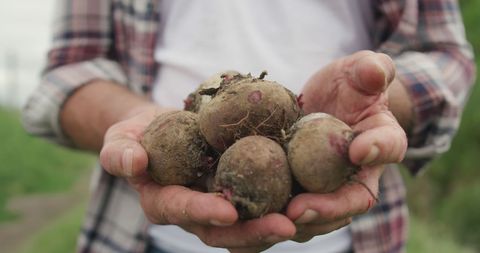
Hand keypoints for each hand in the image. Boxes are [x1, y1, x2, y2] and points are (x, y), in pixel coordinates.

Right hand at [99, 107, 295, 251]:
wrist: (164, 129)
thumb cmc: (140, 135)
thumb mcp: (120, 139)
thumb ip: (120, 152)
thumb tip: (134, 163)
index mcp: (166, 202)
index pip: (183, 210)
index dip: (204, 212)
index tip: (227, 210)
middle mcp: (197, 211)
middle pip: (226, 230)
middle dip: (255, 231)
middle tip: (286, 226)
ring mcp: (222, 203)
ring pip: (251, 224)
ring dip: (279, 224)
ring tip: (308, 216)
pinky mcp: (243, 190)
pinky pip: (266, 200)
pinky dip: (288, 202)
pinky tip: (316, 196)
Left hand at [287, 50, 407, 241]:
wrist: (332, 101)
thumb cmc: (351, 85)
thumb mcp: (362, 69)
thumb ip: (372, 69)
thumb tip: (374, 72)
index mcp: (383, 141)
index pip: (389, 146)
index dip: (377, 150)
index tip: (358, 149)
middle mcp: (361, 173)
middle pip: (351, 200)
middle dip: (327, 209)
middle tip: (299, 208)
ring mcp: (332, 186)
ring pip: (322, 216)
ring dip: (299, 222)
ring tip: (274, 221)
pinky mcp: (305, 190)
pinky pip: (293, 210)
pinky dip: (275, 218)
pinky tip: (252, 218)